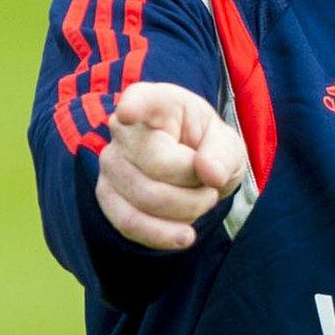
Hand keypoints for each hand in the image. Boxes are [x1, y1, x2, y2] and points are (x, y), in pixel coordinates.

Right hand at [95, 82, 246, 250]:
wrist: (195, 173)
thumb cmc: (208, 148)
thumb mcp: (228, 144)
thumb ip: (223, 154)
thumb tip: (210, 173)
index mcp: (159, 102)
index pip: (142, 99)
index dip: (134, 107)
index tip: (128, 113)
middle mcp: (125, 129)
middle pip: (156, 164)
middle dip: (195, 184)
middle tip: (210, 184)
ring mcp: (111, 162)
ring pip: (145, 198)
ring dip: (186, 209)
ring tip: (201, 200)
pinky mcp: (106, 196)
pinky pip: (128, 223)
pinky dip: (162, 235)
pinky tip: (185, 236)